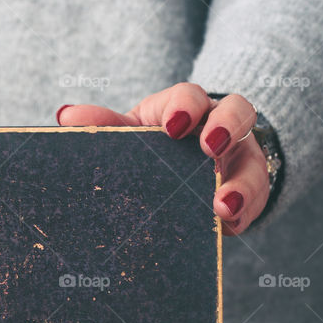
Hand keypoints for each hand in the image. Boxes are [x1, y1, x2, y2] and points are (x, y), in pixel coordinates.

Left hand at [56, 84, 267, 234]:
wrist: (182, 176)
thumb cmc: (153, 147)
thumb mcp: (131, 135)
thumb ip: (105, 126)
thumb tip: (66, 116)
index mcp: (186, 109)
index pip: (192, 95)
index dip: (186, 106)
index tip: (171, 127)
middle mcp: (220, 127)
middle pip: (239, 112)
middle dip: (227, 127)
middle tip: (210, 149)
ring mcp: (240, 159)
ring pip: (255, 162)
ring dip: (242, 184)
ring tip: (222, 205)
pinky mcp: (250, 193)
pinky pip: (255, 202)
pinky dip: (244, 214)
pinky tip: (228, 227)